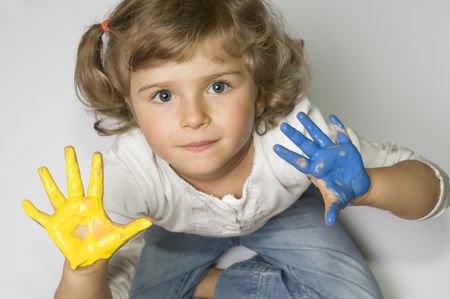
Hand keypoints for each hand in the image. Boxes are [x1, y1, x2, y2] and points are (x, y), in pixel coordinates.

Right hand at [22, 146, 151, 268]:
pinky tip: (25, 202)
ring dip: (49, 182)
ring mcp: (65, 214)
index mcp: (94, 205)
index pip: (96, 183)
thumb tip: (151, 221)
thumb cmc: (103, 245)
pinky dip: (33, 211)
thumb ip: (134, 226)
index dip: (96, 169)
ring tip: (43, 169)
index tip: (97, 154)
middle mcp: (78, 205)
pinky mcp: (54, 225)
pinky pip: (41, 217)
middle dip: (71, 165)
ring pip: (55, 194)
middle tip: (68, 149)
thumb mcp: (120, 235)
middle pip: (74, 181)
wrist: (90, 260)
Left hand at [273, 113, 369, 224]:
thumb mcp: (337, 201)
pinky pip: (341, 135)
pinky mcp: (345, 147)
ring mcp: (332, 151)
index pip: (298, 161)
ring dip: (311, 125)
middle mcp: (321, 158)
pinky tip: (334, 119)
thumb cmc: (342, 192)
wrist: (356, 186)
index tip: (275, 148)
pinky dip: (339, 127)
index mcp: (316, 170)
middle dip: (295, 135)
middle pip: (305, 145)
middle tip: (283, 126)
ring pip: (319, 135)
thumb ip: (332, 209)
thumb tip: (329, 222)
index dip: (288, 155)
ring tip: (300, 115)